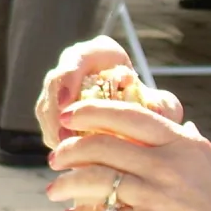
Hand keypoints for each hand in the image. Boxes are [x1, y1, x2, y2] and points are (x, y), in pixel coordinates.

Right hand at [35, 36, 181, 147]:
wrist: (139, 111)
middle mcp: (72, 66)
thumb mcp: (161, 101)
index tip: (67, 102)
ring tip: (65, 153)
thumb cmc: (150, 103)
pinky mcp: (53, 111)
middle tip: (64, 137)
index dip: (67, 79)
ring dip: (53, 129)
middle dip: (56, 112)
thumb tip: (156, 110)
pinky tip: (68, 158)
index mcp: (97, 53)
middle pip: (53, 85)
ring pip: (46, 107)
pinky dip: (56, 139)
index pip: (75, 59)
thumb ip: (163, 105)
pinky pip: (49, 123)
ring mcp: (59, 88)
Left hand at [46, 102, 210, 210]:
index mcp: (180, 144)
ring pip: (93, 179)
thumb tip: (176, 119)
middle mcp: (166, 166)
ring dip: (65, 184)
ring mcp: (155, 197)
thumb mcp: (207, 161)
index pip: (126, 115)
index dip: (90, 111)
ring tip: (54, 189)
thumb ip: (183, 140)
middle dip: (68, 150)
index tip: (66, 116)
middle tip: (54, 158)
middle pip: (100, 146)